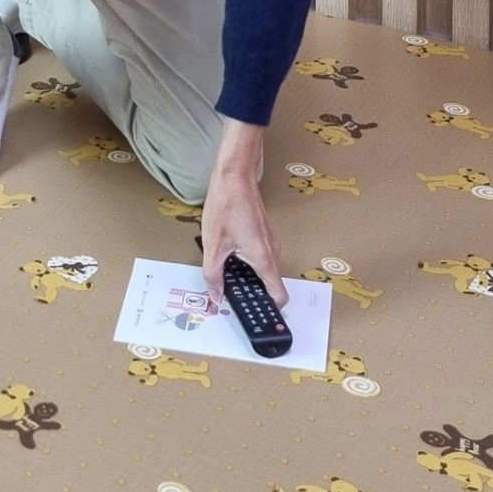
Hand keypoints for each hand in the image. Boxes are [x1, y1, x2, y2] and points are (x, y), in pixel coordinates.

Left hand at [201, 124, 287, 310]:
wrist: (235, 175)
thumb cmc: (226, 204)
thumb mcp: (213, 245)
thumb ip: (213, 276)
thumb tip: (216, 296)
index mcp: (264, 258)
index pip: (279, 295)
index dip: (269, 310)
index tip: (255, 316)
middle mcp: (273, 251)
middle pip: (271, 285)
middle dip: (253, 293)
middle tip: (233, 296)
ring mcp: (271, 241)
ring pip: (266, 270)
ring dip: (250, 277)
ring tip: (227, 276)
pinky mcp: (265, 234)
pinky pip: (262, 257)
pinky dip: (249, 263)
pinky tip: (230, 256)